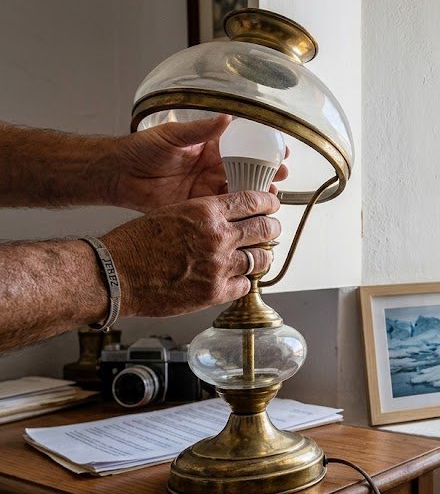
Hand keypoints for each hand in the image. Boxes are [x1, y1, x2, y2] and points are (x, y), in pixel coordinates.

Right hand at [101, 191, 280, 317]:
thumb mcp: (173, 213)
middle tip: (271, 229)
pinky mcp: (215, 292)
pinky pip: (245, 285)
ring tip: (259, 256)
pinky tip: (238, 277)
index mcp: (206, 212)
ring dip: (262, 257)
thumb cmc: (135, 244)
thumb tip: (229, 219)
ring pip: (261, 259)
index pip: (253, 201)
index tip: (272, 205)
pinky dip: (245, 281)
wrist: (113, 275)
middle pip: (264, 229)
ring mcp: (219, 266)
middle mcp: (218, 237)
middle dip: (271, 228)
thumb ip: (205, 215)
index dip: (268, 202)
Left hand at [109, 115, 288, 212]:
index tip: (281, 150)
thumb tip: (227, 118)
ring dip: (257, 194)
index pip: (243, 148)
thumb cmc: (139, 149)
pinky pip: (223, 211)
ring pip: (239, 192)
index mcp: (209, 148)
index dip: (262, 149)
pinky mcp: (198, 208)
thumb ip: (200, 129)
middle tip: (283, 175)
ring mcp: (206, 189)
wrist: (117, 175)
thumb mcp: (172, 135)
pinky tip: (253, 213)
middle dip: (267, 173)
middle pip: (247, 171)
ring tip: (272, 195)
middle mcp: (211, 169)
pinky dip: (239, 212)